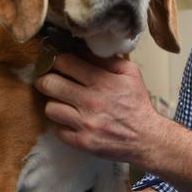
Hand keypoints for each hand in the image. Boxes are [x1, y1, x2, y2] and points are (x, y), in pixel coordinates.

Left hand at [34, 53, 160, 164]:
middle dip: (44, 80)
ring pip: (50, 108)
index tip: (54, 62)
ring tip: (63, 103)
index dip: (55, 60)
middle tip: (48, 81)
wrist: (146, 138)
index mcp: (102, 81)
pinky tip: (72, 122)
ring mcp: (85, 124)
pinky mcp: (82, 142)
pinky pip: (57, 130)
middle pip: (49, 84)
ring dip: (54, 104)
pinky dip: (62, 126)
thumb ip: (106, 60)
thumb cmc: (137, 103)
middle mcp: (91, 102)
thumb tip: (81, 49)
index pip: (64, 62)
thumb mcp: (130, 73)